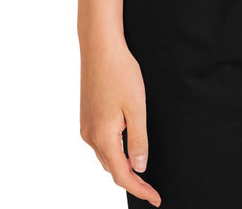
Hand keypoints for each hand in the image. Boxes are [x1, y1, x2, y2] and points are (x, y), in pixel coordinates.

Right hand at [80, 42, 161, 206]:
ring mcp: (86, 125)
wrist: (99, 47)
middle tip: (152, 187)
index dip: (140, 189)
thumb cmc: (120, 73)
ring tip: (141, 168)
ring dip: (121, 165)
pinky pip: (100, 143)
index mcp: (103, 137)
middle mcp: (90, 135)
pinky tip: (125, 145)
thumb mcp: (137, 108)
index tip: (156, 199)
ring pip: (105, 156)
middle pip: (112, 168)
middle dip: (131, 180)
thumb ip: (138, 141)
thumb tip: (139, 168)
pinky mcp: (86, 115)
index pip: (122, 174)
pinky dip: (113, 151)